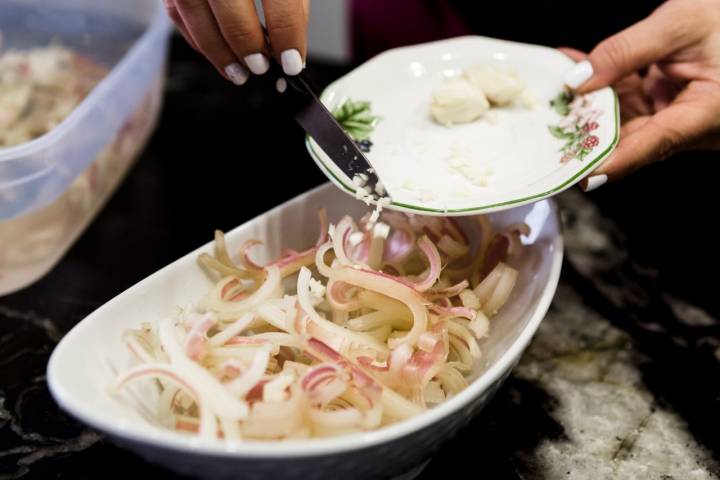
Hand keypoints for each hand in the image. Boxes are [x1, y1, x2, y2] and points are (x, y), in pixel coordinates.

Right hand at [164, 0, 309, 84]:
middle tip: (262, 67)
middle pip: (228, 3)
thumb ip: (291, 4)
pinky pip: (178, 12)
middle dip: (247, 44)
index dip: (286, 34)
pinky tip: (220, 55)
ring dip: (218, 51)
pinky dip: (199, 40)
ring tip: (240, 73)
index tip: (292, 63)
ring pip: (193, 10)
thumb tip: (289, 48)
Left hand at [560, 0, 719, 189]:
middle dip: (587, 133)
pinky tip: (578, 75)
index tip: (582, 175)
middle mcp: (696, 126)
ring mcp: (682, 119)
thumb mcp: (681, 23)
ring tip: (555, 93)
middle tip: (548, 125)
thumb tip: (579, 80)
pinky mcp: (671, 108)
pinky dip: (606, 92)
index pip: (655, 143)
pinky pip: (633, 107)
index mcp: (709, 112)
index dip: (616, 160)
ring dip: (591, 108)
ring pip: (627, 124)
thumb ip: (626, 51)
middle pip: (633, 138)